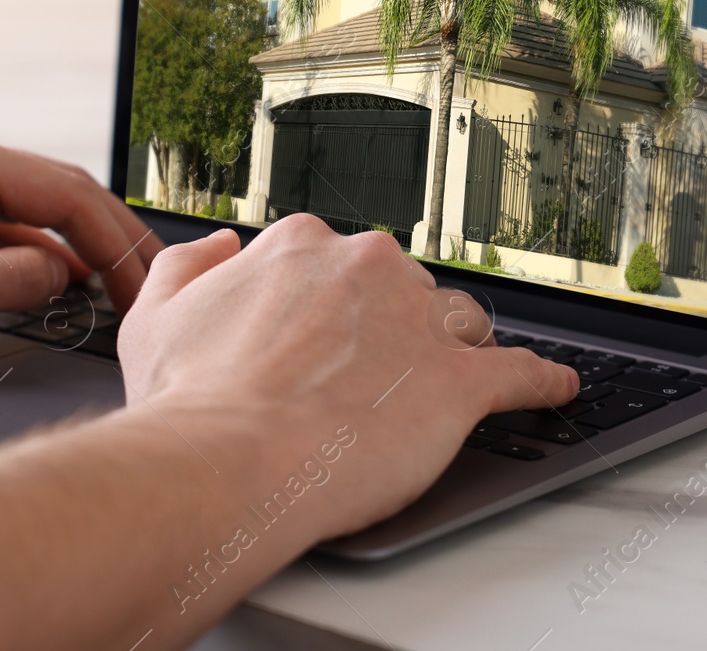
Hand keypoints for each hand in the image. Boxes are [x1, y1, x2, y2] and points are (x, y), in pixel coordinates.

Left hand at [0, 124, 163, 366]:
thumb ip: (9, 284)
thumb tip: (63, 274)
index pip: (67, 193)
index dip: (117, 243)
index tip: (144, 288)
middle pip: (54, 191)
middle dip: (106, 239)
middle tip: (147, 285)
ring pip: (24, 206)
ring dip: (71, 245)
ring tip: (112, 286)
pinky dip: (27, 250)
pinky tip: (48, 280)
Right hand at [117, 213, 578, 539]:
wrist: (229, 461)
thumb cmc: (191, 402)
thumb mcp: (155, 315)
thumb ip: (190, 266)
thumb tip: (221, 248)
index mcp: (301, 246)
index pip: (338, 262)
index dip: (334, 306)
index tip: (328, 337)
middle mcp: (367, 267)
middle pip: (403, 288)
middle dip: (392, 329)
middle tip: (365, 381)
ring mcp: (418, 321)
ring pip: (456, 323)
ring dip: (449, 353)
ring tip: (435, 393)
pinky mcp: (458, 381)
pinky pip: (520, 372)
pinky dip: (540, 382)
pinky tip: (551, 388)